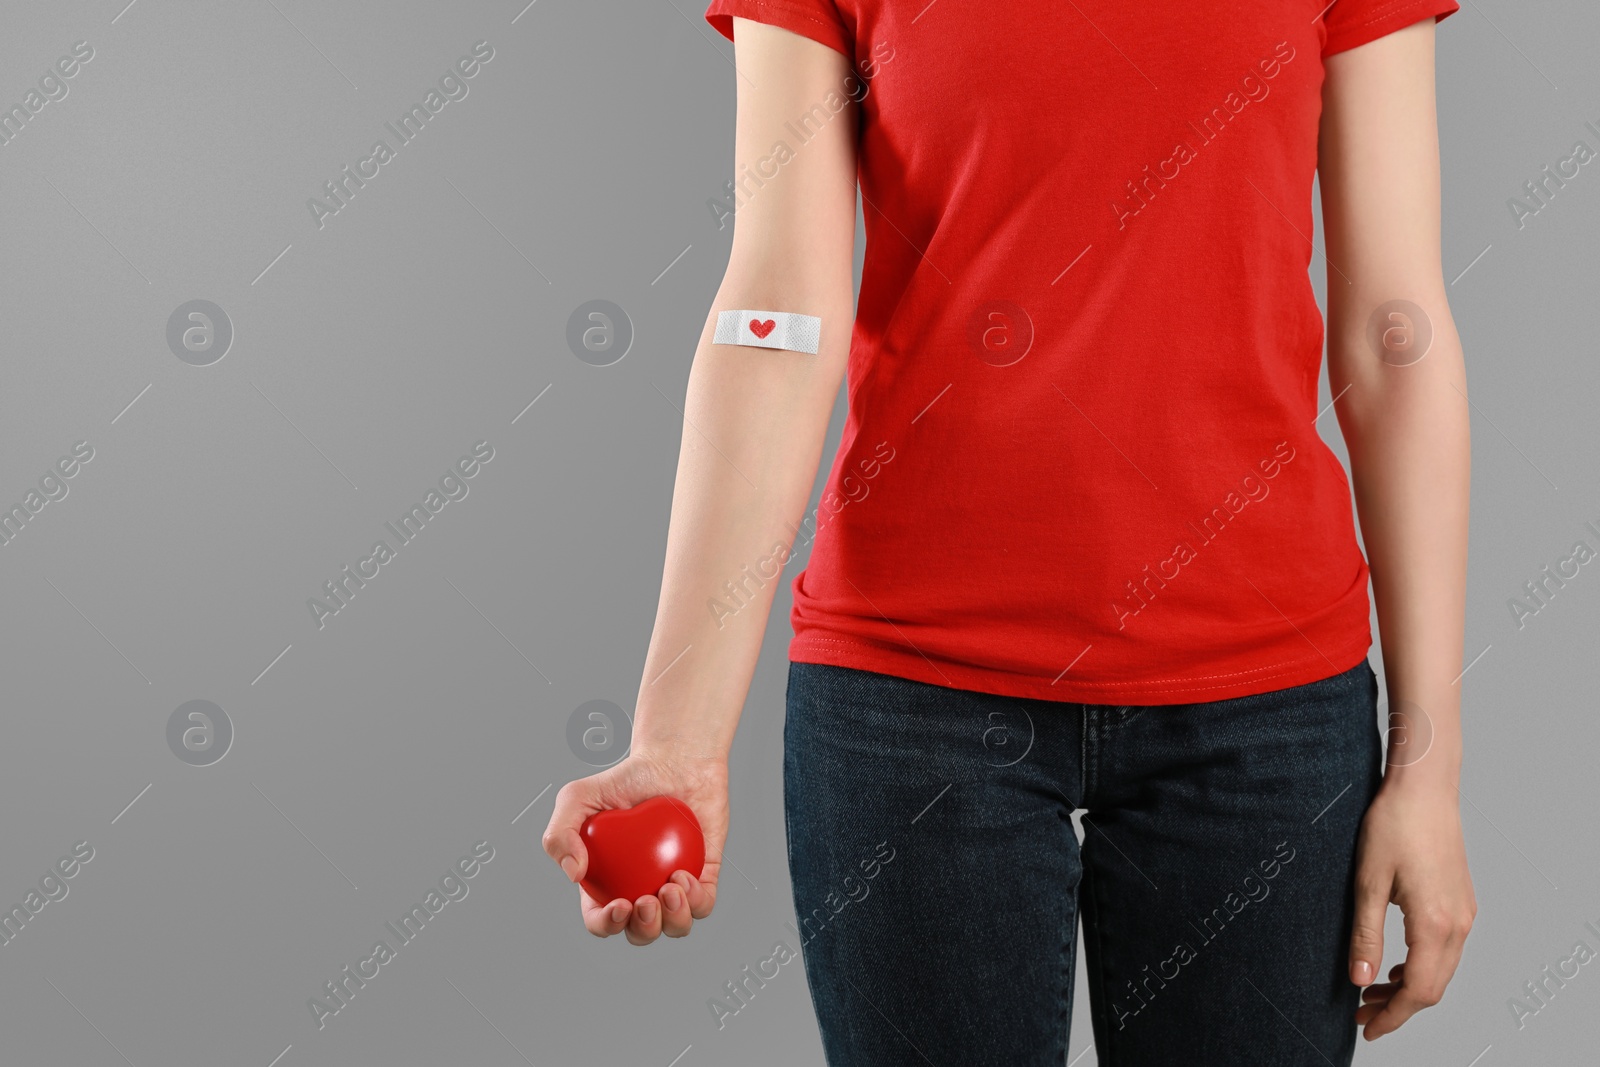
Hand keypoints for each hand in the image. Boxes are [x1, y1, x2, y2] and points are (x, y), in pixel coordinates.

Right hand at [542, 751, 726, 944]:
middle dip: (644, 928)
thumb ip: (559, 833)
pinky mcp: (704, 876)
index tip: (619, 906)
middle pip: (641, 932)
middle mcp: (639, 890)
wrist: (675, 760)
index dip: (607, 925)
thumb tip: (573, 874)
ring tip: (671, 885)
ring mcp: (673, 886)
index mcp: (606, 883)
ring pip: (675, 926)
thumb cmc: (626, 779)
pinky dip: (696, 901)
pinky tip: (686, 876)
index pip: (601, 920)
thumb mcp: (577, 797)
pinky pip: (703, 905)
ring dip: (673, 918)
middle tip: (646, 899)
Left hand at [1349, 782, 1474, 1038]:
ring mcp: (1465, 912)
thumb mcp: (1367, 883)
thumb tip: (1360, 980)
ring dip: (1410, 987)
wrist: (1424, 787)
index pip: (1419, 991)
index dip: (1393, 1016)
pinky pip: (1447, 950)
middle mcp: (1459, 924)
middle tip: (1361, 1015)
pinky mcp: (1462, 900)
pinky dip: (1423, 965)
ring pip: (1442, 970)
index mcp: (1436, 924)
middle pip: (1434, 987)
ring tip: (1373, 992)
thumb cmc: (1392, 826)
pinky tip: (1397, 963)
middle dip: (1398, 1007)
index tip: (1366, 1029)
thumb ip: (1365, 935)